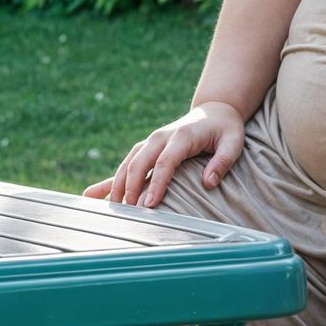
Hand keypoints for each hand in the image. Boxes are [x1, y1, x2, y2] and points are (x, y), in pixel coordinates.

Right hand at [81, 101, 246, 207]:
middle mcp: (161, 137)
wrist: (215, 111)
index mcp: (181, 136)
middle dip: (131, 188)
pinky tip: (92, 195)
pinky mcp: (146, 148)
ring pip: (128, 163)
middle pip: (139, 163)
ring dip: (118, 186)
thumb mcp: (233, 143)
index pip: (165, 162)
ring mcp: (150, 141)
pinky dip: (111, 180)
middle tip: (129, 214)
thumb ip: (222, 162)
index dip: (155, 184)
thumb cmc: (225, 130)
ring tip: (114, 211)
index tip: (149, 205)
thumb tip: (209, 182)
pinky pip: (125, 164)